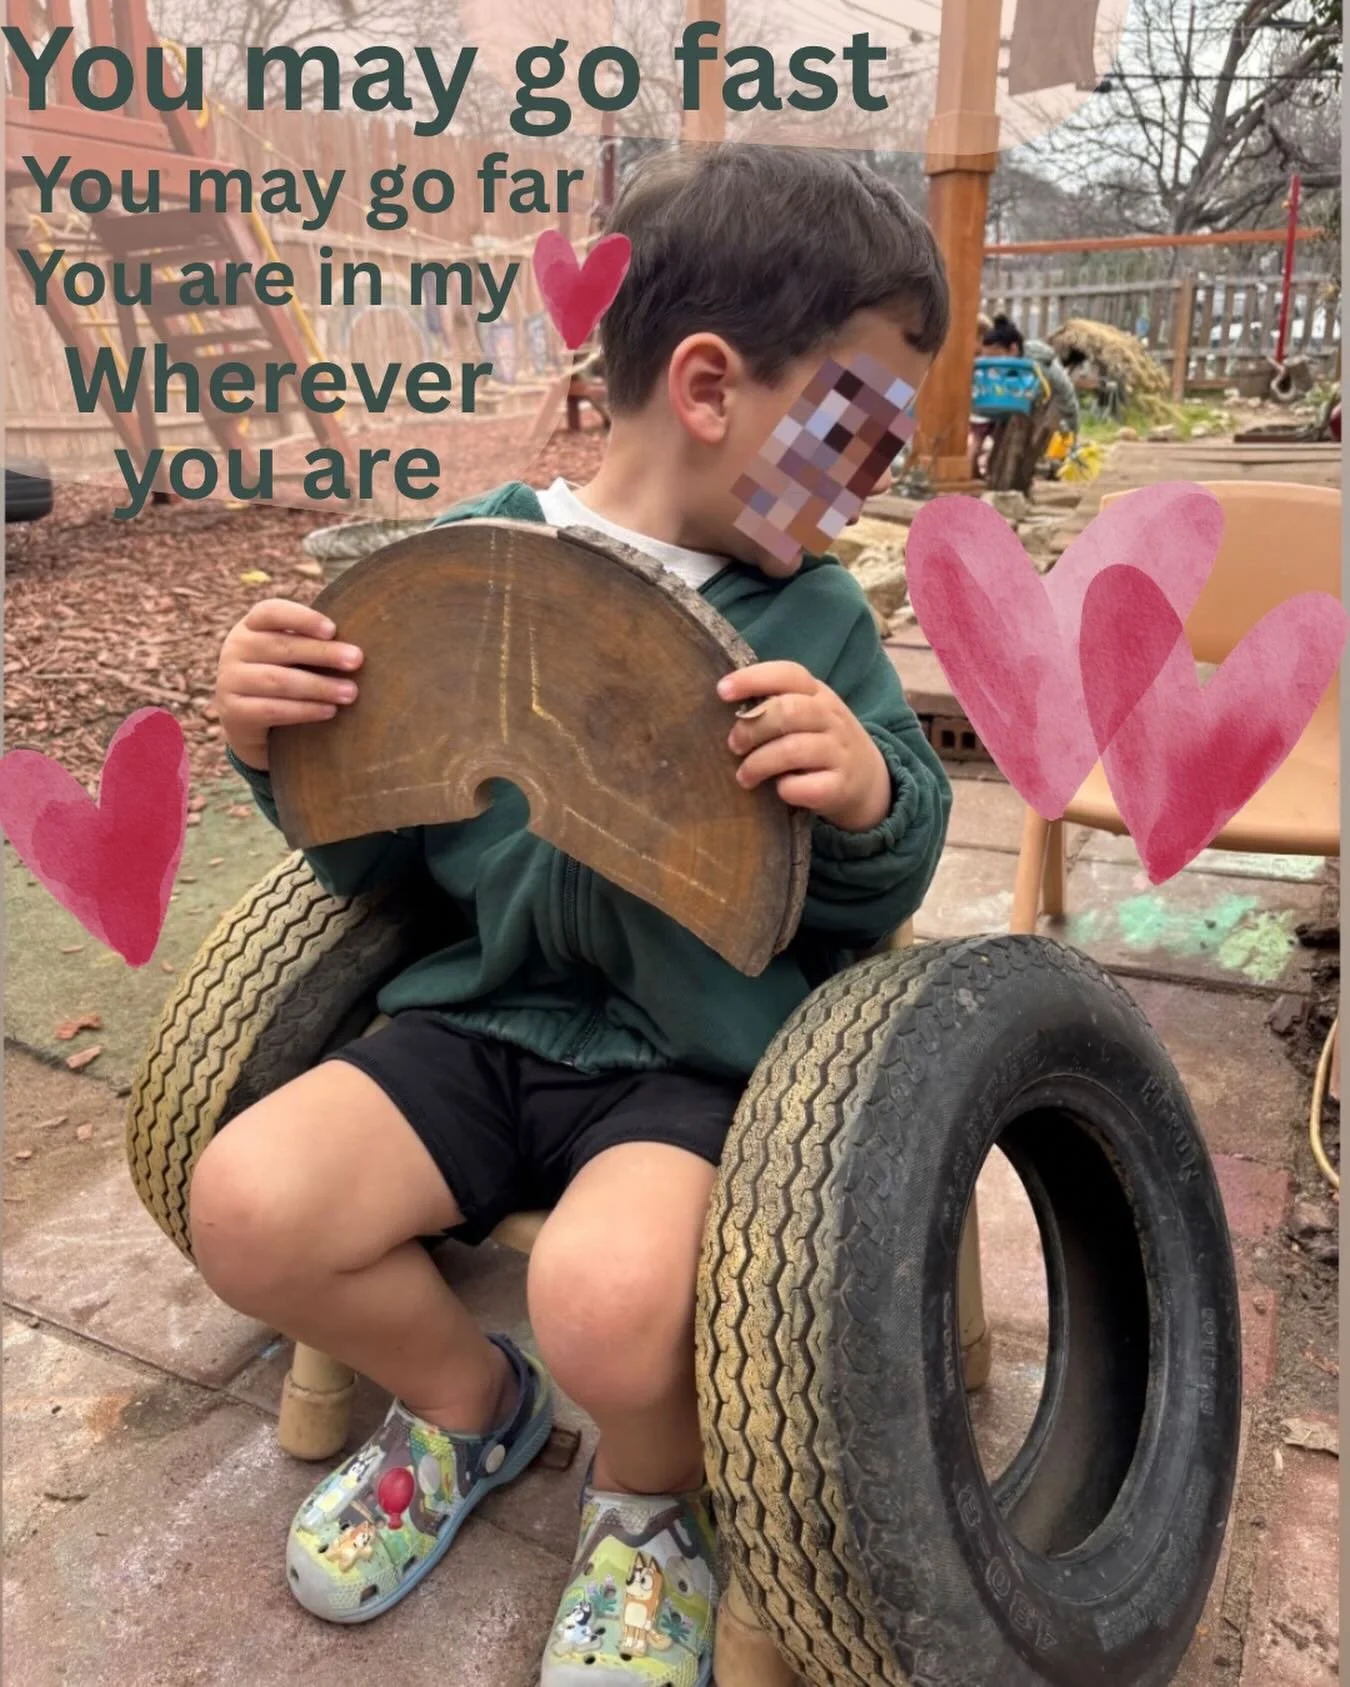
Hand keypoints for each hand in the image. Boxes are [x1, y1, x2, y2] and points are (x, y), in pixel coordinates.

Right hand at [216, 599, 363, 770]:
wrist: (249, 723)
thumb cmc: (285, 677)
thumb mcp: (293, 655)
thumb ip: (316, 642)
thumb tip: (363, 639)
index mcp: (251, 626)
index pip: (271, 612)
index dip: (302, 618)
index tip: (333, 629)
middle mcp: (236, 648)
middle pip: (281, 646)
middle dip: (323, 653)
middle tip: (357, 659)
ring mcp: (230, 680)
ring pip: (278, 680)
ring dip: (319, 686)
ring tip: (351, 692)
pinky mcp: (233, 712)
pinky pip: (271, 710)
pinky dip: (304, 710)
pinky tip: (329, 711)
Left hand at [719, 662, 891, 832]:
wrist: (868, 782)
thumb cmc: (820, 742)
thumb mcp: (807, 714)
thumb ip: (775, 704)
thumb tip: (723, 702)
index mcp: (818, 694)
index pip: (789, 674)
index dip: (753, 679)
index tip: (722, 691)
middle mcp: (832, 718)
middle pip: (788, 711)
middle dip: (751, 729)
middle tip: (734, 746)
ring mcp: (839, 752)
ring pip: (792, 749)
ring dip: (758, 764)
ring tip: (744, 776)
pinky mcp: (839, 787)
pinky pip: (805, 787)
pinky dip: (785, 789)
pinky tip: (780, 791)